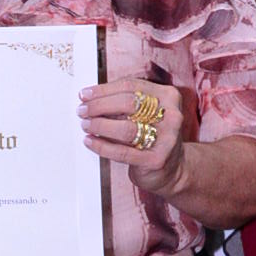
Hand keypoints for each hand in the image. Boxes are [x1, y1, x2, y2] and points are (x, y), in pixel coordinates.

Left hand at [79, 78, 198, 197]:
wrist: (174, 168)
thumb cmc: (153, 136)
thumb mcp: (146, 113)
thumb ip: (124, 103)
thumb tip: (90, 97)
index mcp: (167, 96)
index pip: (130, 86)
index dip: (103, 89)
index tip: (85, 95)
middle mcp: (171, 115)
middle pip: (127, 103)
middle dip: (99, 106)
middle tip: (82, 110)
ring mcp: (166, 138)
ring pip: (125, 128)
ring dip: (99, 125)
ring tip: (86, 125)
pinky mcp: (156, 159)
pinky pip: (122, 152)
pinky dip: (102, 146)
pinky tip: (90, 141)